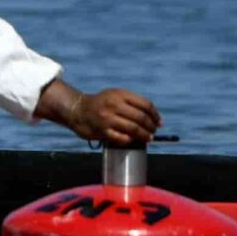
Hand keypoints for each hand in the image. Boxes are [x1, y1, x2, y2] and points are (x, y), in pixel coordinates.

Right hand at [37, 78, 160, 145]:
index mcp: (119, 94)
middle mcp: (114, 105)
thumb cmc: (101, 104)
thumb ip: (132, 103)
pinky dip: (130, 140)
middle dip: (151, 127)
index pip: (145, 105)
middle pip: (141, 118)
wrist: (78, 110)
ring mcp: (107, 118)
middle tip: (153, 131)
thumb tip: (154, 118)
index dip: (155, 115)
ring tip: (148, 138)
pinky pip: (122, 138)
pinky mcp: (102, 131)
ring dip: (144, 135)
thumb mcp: (115, 96)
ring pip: (134, 129)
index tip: (158, 122)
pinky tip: (132, 140)